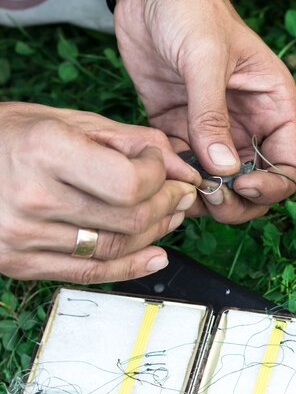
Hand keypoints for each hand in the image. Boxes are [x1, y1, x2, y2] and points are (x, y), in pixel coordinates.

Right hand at [0, 103, 199, 282]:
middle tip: (181, 193)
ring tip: (170, 216)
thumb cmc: (10, 134)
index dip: (160, 176)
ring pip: (114, 248)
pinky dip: (130, 267)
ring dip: (155, 233)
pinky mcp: (19, 263)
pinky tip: (154, 255)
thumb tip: (181, 163)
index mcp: (45, 151)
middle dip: (168, 205)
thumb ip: (130, 139)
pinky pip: (88, 273)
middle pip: (128, 218)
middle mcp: (33, 197)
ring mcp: (23, 237)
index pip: (129, 183)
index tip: (160, 165)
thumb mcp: (69, 121)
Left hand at [115, 0, 295, 222]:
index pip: (289, 166)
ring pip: (218, 182)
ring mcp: (212, 126)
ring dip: (202, 195)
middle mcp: (247, 121)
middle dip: (235, 201)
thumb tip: (222, 171)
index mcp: (272, 104)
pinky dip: (175, 177)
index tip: (239, 186)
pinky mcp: (178, 125)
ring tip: (178, 190)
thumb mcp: (205, 56)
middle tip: (207, 199)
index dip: (271, 187)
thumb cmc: (189, 6)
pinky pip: (183, 165)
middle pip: (254, 184)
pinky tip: (158, 172)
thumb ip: (212, 114)